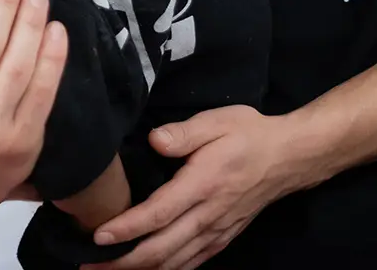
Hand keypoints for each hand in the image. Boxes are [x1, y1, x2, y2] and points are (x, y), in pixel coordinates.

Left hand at [84, 105, 297, 269]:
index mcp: (202, 185)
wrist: (288, 157)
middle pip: (160, 249)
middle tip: (87, 265)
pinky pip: (190, 263)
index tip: (98, 237)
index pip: (159, 214)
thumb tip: (153, 141)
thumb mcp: (216, 121)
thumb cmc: (248, 134)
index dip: (127, 228)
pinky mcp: (222, 239)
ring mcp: (216, 232)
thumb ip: (184, 133)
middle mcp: (207, 216)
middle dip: (122, 261)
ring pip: (173, 263)